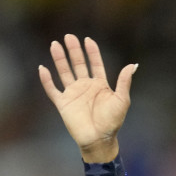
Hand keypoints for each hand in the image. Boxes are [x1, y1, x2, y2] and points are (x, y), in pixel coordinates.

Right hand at [38, 35, 136, 162]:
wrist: (99, 139)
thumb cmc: (112, 122)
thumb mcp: (122, 100)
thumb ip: (124, 82)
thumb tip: (133, 64)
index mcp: (100, 85)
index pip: (95, 64)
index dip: (92, 52)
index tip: (88, 40)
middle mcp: (86, 87)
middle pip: (78, 64)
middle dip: (74, 51)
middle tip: (69, 36)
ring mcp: (73, 94)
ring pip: (64, 72)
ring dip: (59, 59)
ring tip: (55, 45)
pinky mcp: (63, 103)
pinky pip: (52, 89)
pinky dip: (46, 79)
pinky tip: (42, 68)